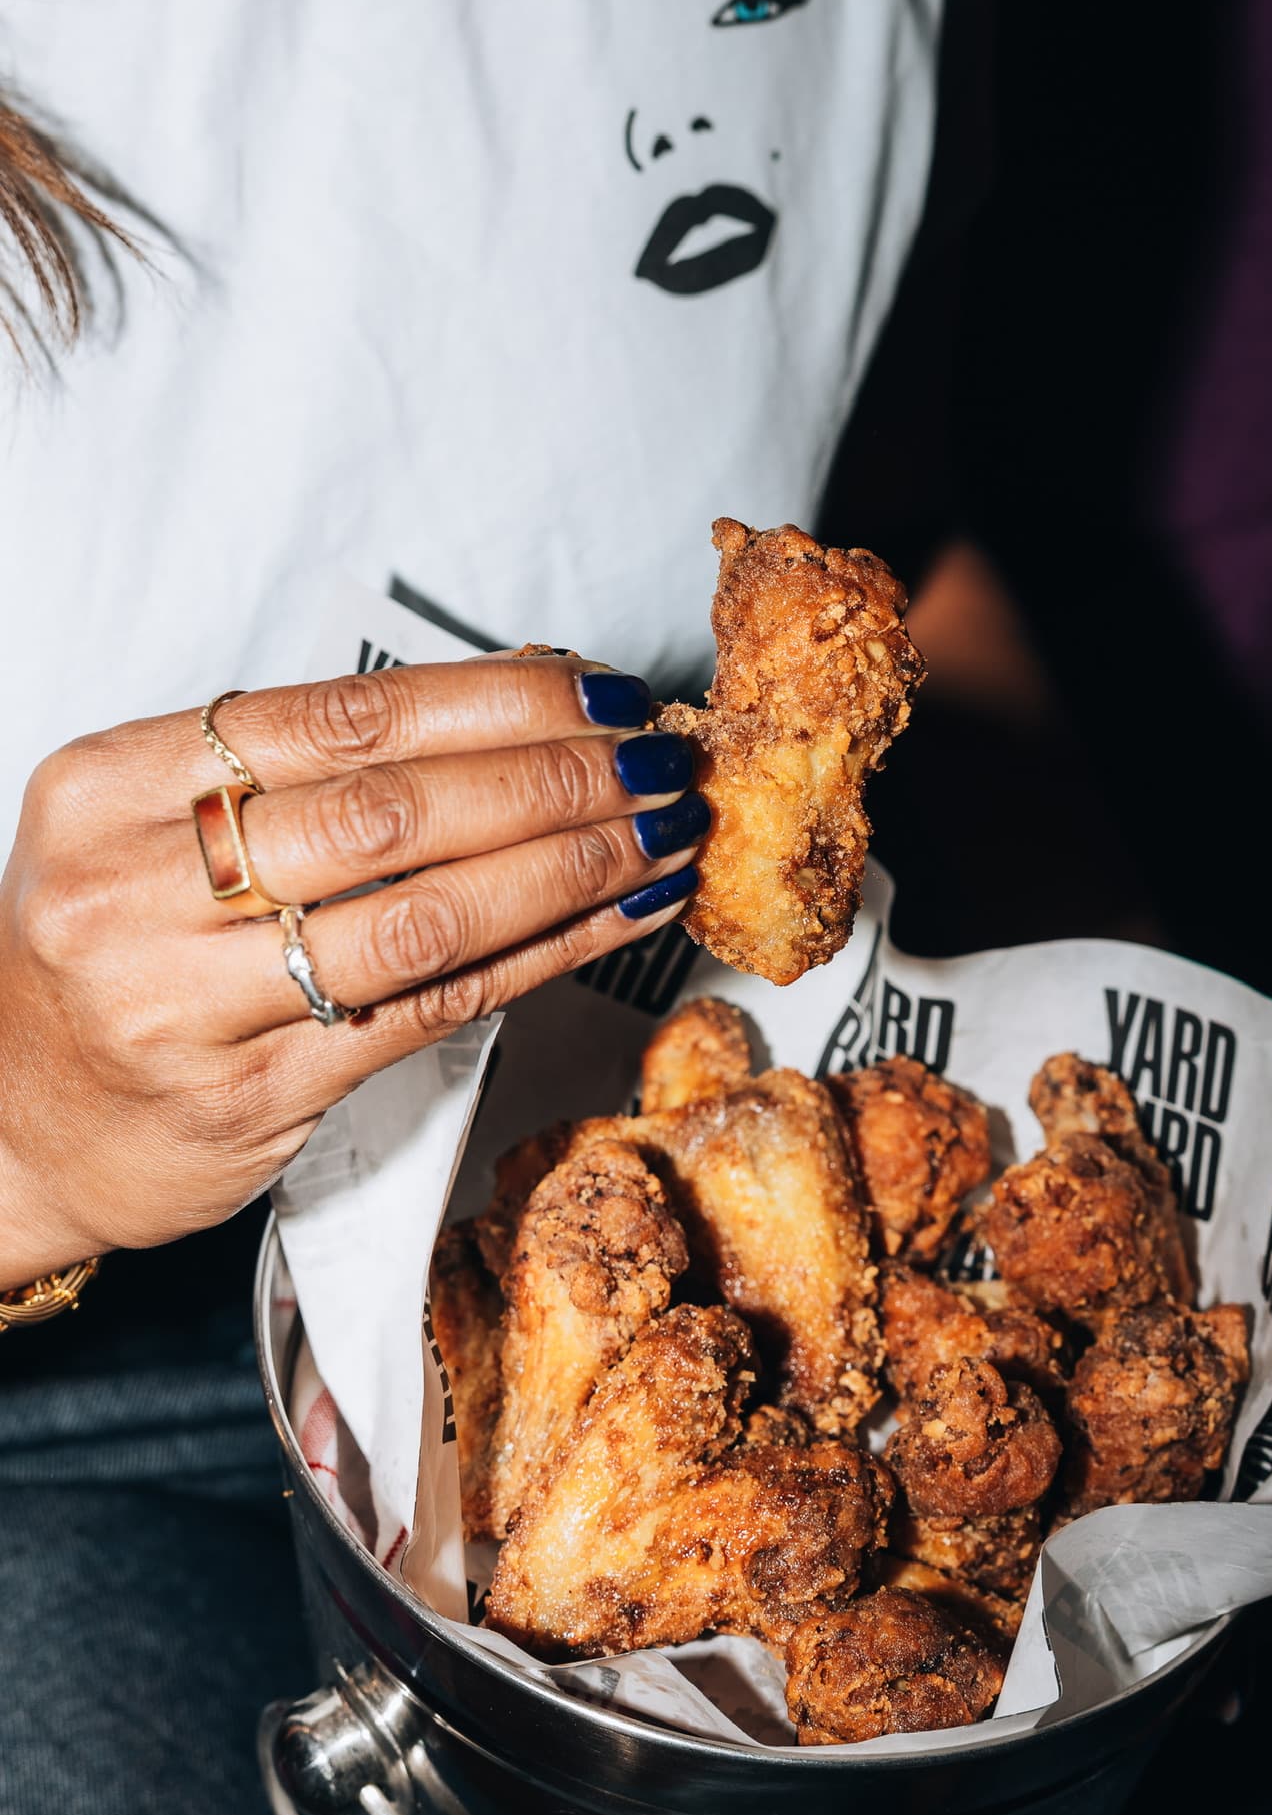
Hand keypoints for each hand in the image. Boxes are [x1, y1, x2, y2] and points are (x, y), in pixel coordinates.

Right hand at [0, 656, 705, 1285]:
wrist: (7, 1128)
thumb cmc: (110, 959)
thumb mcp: (148, 832)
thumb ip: (296, 774)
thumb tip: (515, 704)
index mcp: (112, 787)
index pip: (342, 714)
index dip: (493, 697)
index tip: (595, 687)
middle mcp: (137, 887)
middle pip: (394, 807)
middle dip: (555, 775)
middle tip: (656, 757)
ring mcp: (191, 1001)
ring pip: (425, 913)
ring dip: (572, 865)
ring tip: (662, 832)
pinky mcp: (255, 1095)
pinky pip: (433, 1008)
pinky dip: (545, 955)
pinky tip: (618, 919)